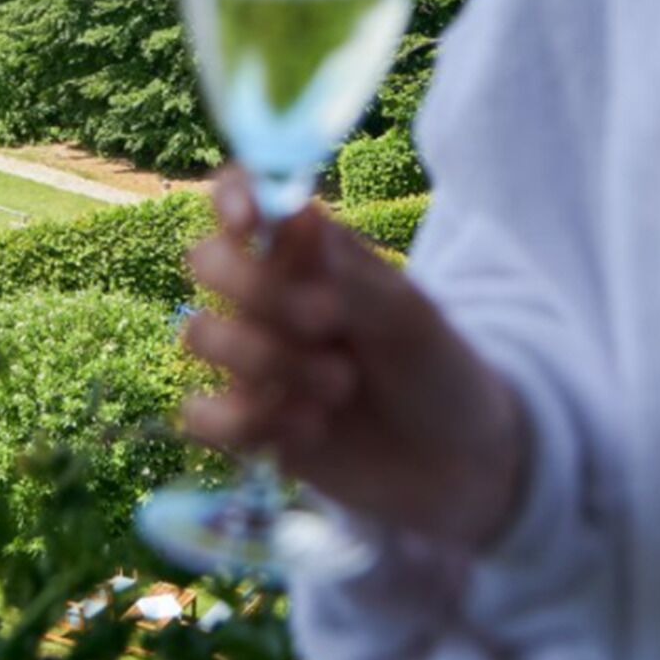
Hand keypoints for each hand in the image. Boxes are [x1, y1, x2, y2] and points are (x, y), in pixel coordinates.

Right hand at [182, 164, 530, 552]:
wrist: (458, 464)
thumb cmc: (437, 369)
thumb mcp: (407, 316)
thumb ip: (346, 271)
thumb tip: (294, 212)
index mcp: (309, 251)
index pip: (244, 196)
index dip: (232, 197)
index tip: (251, 224)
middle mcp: (269, 295)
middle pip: (206, 260)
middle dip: (259, 291)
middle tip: (329, 320)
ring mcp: (250, 356)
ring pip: (201, 334)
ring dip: (271, 362)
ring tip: (340, 387)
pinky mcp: (244, 420)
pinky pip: (201, 414)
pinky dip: (252, 423)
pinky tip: (311, 431)